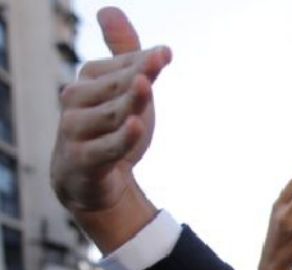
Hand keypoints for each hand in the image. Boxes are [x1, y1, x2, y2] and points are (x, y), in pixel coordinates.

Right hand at [50, 7, 170, 251]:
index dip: (144, 61)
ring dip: (131, 103)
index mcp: (87, 80)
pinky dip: (121, 138)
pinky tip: (136, 125)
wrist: (92, 180)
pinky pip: (105, 148)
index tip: (165, 54)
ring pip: (113, 115)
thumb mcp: (122, 89)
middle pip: (118, 87)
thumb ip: (122, 53)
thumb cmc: (110, 127)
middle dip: (138, 76)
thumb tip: (108, 9)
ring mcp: (75, 131)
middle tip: (157, 62)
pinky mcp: (83, 161)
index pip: (122, 66)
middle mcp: (75, 101)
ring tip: (148, 87)